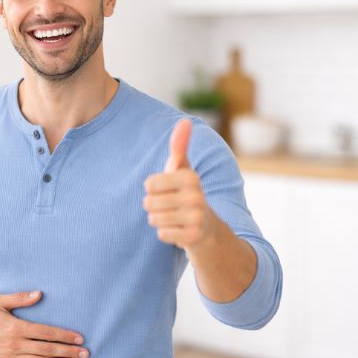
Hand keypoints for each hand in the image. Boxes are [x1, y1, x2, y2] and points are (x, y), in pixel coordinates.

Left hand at [143, 118, 216, 250]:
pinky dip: (166, 234)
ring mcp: (196, 217)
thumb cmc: (187, 194)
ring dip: (160, 220)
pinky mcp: (193, 237)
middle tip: (171, 206)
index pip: (149, 185)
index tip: (168, 190)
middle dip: (155, 206)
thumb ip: (179, 146)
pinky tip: (179, 230)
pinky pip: (162, 234)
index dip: (153, 189)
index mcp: (190, 177)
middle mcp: (196, 196)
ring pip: (154, 219)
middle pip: (149, 203)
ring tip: (175, 218)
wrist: (208, 229)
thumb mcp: (183, 170)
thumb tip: (184, 120)